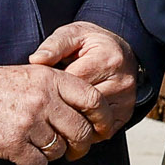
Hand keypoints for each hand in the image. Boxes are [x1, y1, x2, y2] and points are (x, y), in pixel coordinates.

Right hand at [0, 65, 100, 164]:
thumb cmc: (1, 86)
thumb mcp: (35, 75)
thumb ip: (62, 87)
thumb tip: (92, 110)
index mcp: (53, 79)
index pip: (93, 100)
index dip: (104, 118)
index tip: (104, 129)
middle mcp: (44, 100)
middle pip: (80, 130)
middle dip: (82, 145)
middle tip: (77, 150)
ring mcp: (28, 122)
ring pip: (59, 149)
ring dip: (55, 153)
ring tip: (42, 147)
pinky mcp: (12, 143)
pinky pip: (38, 163)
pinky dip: (35, 164)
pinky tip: (28, 157)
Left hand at [29, 21, 139, 142]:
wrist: (120, 50)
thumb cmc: (90, 43)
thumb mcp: (72, 35)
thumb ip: (54, 45)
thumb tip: (37, 60)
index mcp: (108, 59)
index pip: (73, 84)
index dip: (52, 88)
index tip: (41, 87)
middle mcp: (122, 81)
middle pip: (82, 106)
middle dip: (60, 106)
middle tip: (44, 105)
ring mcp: (127, 99)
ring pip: (91, 121)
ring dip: (71, 121)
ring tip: (57, 113)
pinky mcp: (126, 112)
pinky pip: (101, 130)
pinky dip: (84, 129)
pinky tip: (73, 120)